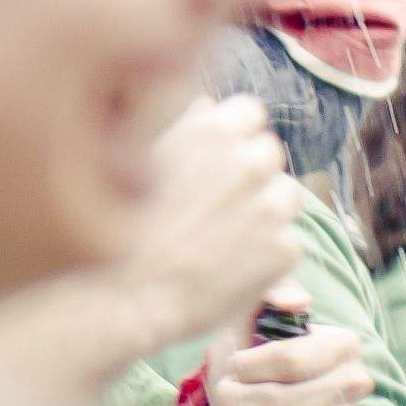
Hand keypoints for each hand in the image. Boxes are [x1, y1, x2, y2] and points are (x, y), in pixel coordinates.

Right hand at [120, 97, 305, 351]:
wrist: (118, 299)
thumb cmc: (118, 229)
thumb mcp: (141, 161)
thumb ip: (184, 129)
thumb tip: (207, 105)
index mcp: (213, 131)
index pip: (251, 112)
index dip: (235, 138)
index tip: (217, 162)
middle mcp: (248, 162)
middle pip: (270, 153)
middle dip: (251, 174)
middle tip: (217, 207)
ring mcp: (269, 206)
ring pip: (286, 197)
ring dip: (265, 212)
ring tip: (222, 239)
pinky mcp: (282, 249)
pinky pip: (287, 243)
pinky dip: (266, 255)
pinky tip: (228, 269)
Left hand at [197, 308, 374, 405]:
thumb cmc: (252, 365)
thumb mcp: (252, 322)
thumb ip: (268, 295)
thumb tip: (300, 302)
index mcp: (343, 344)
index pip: (289, 360)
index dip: (247, 369)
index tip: (227, 371)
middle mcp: (356, 383)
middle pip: (280, 400)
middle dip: (235, 403)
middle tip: (214, 403)